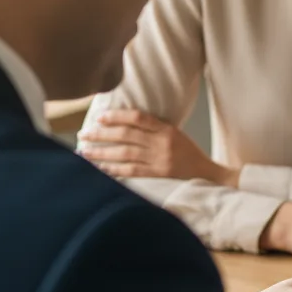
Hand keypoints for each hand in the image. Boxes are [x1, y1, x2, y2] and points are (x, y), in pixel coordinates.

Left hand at [77, 109, 238, 185]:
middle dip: (102, 134)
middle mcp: (162, 143)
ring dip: (102, 153)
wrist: (208, 174)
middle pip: (127, 135)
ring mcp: (159, 160)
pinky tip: (99, 169)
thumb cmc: (189, 153)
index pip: (138, 118)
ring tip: (84, 152)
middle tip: (84, 134)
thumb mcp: (175, 134)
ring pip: (124, 154)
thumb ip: (154, 130)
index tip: (99, 118)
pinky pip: (131, 172)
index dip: (117, 116)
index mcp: (167, 129)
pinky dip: (113, 170)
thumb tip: (124, 126)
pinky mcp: (158, 175)